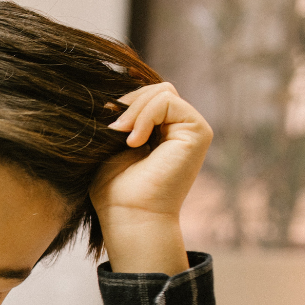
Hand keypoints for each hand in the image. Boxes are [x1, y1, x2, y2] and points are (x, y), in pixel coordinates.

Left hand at [91, 82, 212, 274]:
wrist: (128, 215)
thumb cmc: (115, 190)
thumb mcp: (111, 145)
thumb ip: (120, 118)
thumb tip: (111, 94)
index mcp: (161, 132)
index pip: (146, 95)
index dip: (124, 103)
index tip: (105, 125)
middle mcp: (179, 129)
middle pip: (155, 88)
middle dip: (129, 103)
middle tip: (112, 130)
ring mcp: (191, 130)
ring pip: (162, 91)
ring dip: (135, 111)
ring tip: (123, 138)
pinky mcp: (198, 132)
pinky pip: (167, 101)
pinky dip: (144, 116)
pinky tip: (134, 142)